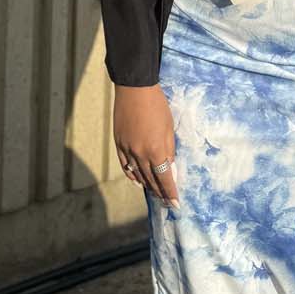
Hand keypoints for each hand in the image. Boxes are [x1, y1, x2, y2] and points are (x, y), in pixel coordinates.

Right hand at [113, 84, 179, 206]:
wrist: (134, 89)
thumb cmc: (157, 105)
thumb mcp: (168, 127)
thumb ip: (169, 150)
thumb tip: (169, 168)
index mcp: (155, 149)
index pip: (164, 178)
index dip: (170, 193)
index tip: (175, 204)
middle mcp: (140, 153)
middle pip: (151, 180)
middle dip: (160, 193)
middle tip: (166, 203)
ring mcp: (127, 149)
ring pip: (138, 175)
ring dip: (147, 187)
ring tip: (155, 195)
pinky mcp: (119, 144)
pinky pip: (125, 166)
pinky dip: (132, 176)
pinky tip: (137, 182)